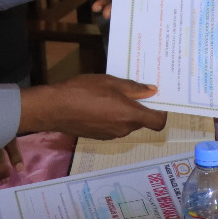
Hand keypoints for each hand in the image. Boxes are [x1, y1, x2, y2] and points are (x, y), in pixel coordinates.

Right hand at [18, 73, 168, 138]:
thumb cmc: (84, 91)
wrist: (55, 108)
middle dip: (140, 108)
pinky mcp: (99, 136)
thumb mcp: (111, 82)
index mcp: (130, 116)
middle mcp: (123, 129)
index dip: (162, 113)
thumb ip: (134, 88)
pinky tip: (100, 104)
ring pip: (126, 123)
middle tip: (132, 90)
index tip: (159, 100)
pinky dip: (112, 117)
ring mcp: (111, 135)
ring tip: (112, 95)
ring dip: (125, 112)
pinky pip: (113, 126)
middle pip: (141, 121)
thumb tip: (152, 91)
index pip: (158, 122)